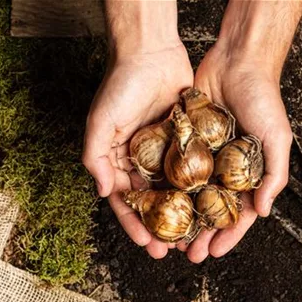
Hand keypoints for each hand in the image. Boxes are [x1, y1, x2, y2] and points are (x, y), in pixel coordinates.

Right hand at [83, 43, 193, 258]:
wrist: (150, 51)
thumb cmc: (121, 85)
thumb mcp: (99, 122)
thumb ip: (96, 158)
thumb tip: (104, 192)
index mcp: (118, 160)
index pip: (125, 201)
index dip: (134, 225)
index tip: (147, 245)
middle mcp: (140, 159)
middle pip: (151, 201)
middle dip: (160, 227)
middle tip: (173, 250)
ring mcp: (162, 151)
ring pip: (173, 190)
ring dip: (180, 213)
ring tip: (192, 235)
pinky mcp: (182, 140)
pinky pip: (189, 168)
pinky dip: (195, 187)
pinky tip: (205, 204)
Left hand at [176, 46, 292, 262]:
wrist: (236, 62)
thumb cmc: (263, 98)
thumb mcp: (277, 138)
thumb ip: (273, 175)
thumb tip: (262, 212)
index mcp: (246, 174)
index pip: (237, 213)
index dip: (227, 235)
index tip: (214, 253)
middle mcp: (222, 169)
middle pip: (208, 210)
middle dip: (198, 233)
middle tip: (185, 254)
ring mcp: (202, 157)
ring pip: (187, 194)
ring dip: (178, 217)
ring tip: (166, 237)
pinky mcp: (184, 142)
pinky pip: (172, 168)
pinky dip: (165, 186)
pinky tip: (155, 203)